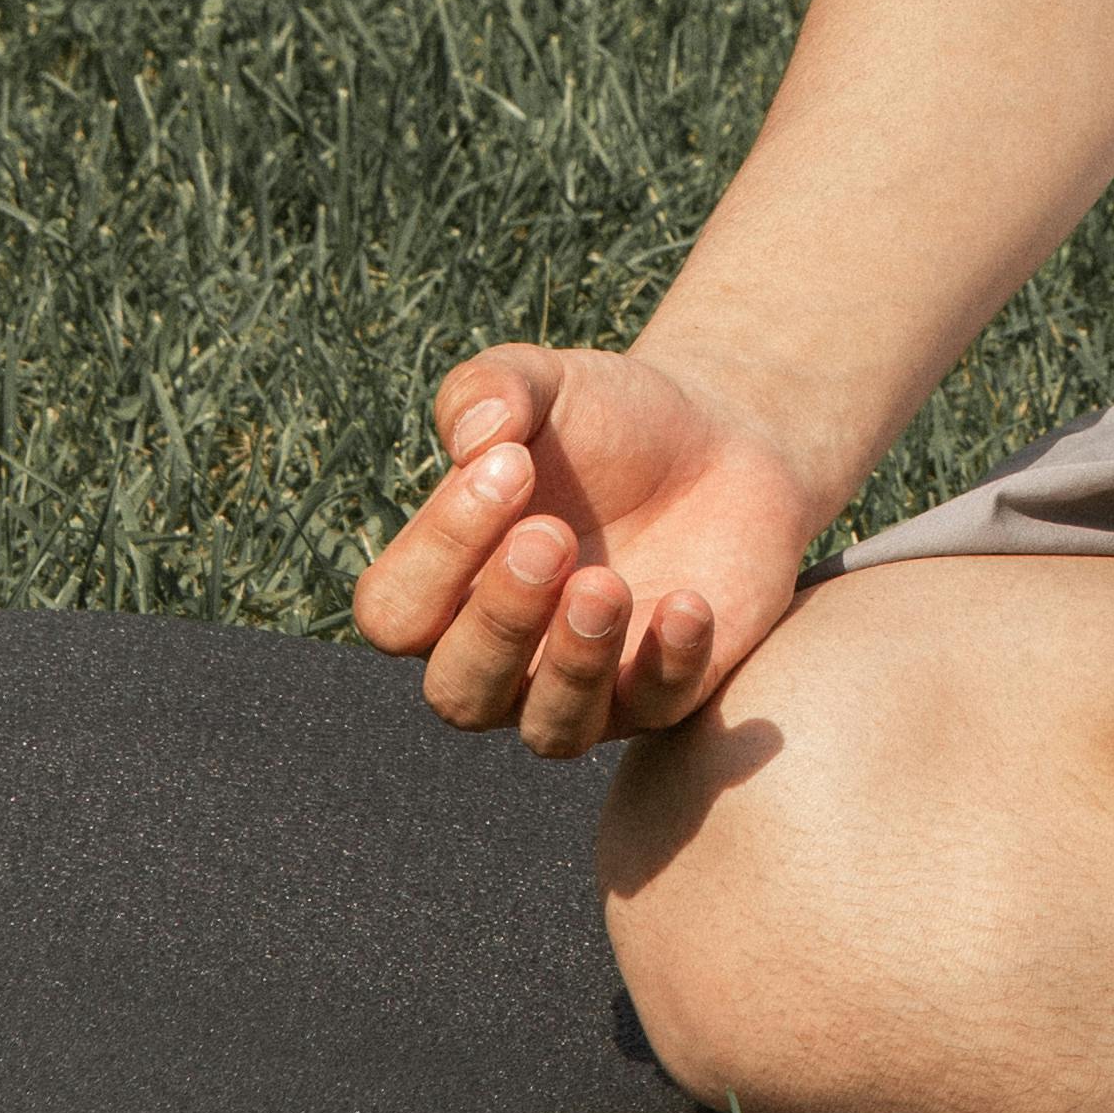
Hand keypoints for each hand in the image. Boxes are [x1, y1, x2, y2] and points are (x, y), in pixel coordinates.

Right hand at [350, 339, 817, 752]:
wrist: (717, 437)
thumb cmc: (603, 420)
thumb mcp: (547, 383)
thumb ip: (491, 389)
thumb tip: (473, 435)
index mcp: (446, 589)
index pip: (396, 612)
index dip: (436, 552)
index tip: (507, 466)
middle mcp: (501, 655)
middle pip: (460, 691)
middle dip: (499, 621)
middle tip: (552, 536)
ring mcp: (584, 683)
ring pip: (550, 729)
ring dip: (572, 665)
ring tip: (604, 585)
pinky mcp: (665, 687)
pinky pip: (658, 708)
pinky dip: (669, 663)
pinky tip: (687, 603)